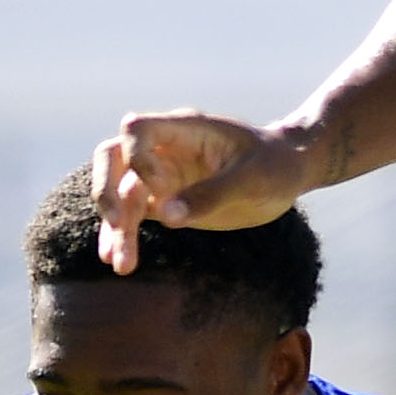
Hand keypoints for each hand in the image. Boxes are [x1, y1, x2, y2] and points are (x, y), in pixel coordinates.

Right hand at [89, 111, 306, 271]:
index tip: (162, 187)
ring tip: (120, 265)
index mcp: (185, 129)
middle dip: (107, 189)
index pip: (137, 130)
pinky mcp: (164, 202)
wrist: (288, 173)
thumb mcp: (251, 178)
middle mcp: (165, 149)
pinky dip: (122, 236)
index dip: (138, 158)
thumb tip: (166, 217)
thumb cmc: (274, 165)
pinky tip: (117, 261)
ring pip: (120, 194)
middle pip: (112, 156)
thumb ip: (211, 194)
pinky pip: (132, 216)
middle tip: (118, 223)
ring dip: (116, 227)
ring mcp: (161, 175)